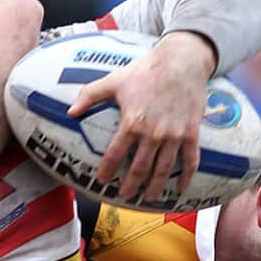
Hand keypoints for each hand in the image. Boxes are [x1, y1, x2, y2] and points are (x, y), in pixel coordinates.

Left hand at [69, 31, 216, 204]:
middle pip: (139, 169)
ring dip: (154, 188)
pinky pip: (189, 162)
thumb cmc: (146, 70)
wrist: (181, 61)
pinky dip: (185, 179)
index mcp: (131, 123)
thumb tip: (70, 112)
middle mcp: (152, 134)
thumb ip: (89, 96)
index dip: (107, 170)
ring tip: (147, 198)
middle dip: (130, 186)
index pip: (115, 155)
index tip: (102, 181)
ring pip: (163, 170)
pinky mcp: (191, 134)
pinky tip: (178, 190)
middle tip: (124, 196)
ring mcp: (173, 136)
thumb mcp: (114, 81)